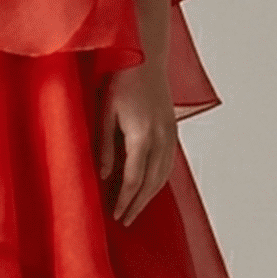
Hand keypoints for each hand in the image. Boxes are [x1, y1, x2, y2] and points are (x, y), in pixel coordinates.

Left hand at [95, 60, 177, 225]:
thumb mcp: (104, 111)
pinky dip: (160, 180)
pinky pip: (168, 163)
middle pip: (151, 182)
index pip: (133, 178)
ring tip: (136, 209)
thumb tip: (104, 175)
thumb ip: (105, 145)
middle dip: (137, 204)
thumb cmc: (120, 78)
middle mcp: (161, 137)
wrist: (145, 56)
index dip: (124, 200)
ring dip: (150, 195)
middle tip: (125, 221)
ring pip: (163, 175)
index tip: (116, 216)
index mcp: (142, 134)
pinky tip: (150, 186)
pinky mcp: (172, 129)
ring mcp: (170, 133)